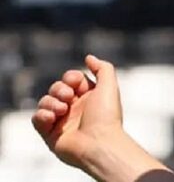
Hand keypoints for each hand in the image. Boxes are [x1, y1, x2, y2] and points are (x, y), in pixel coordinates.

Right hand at [32, 55, 124, 171]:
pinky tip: (52, 117)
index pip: (72, 79)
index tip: (75, 81)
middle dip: (60, 89)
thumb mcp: (109, 86)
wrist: (99, 143)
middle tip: (69, 97)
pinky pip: (37, 119)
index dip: (71, 77)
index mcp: (89, 97)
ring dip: (51, 102)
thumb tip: (88, 58)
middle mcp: (75, 108)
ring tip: (62, 110)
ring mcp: (62, 121)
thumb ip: (102, 68)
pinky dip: (41, 115)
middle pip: (57, 89)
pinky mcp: (50, 134)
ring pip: (45, 102)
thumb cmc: (106, 115)